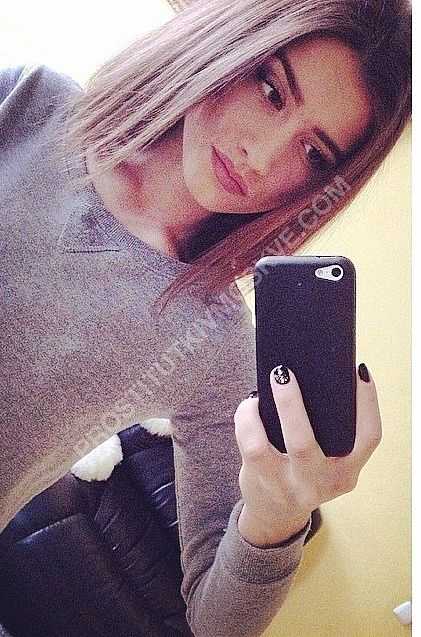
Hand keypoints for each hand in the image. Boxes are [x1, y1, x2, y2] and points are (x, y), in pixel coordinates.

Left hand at [234, 364, 381, 543]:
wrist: (276, 515)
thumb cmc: (302, 473)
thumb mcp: (327, 461)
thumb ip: (330, 432)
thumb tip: (310, 378)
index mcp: (347, 471)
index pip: (369, 437)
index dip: (368, 403)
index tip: (360, 372)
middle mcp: (322, 481)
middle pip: (306, 442)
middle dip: (292, 404)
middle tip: (284, 372)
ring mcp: (290, 485)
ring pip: (270, 445)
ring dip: (269, 409)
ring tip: (268, 382)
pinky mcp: (263, 481)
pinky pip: (251, 445)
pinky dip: (247, 419)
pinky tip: (251, 406)